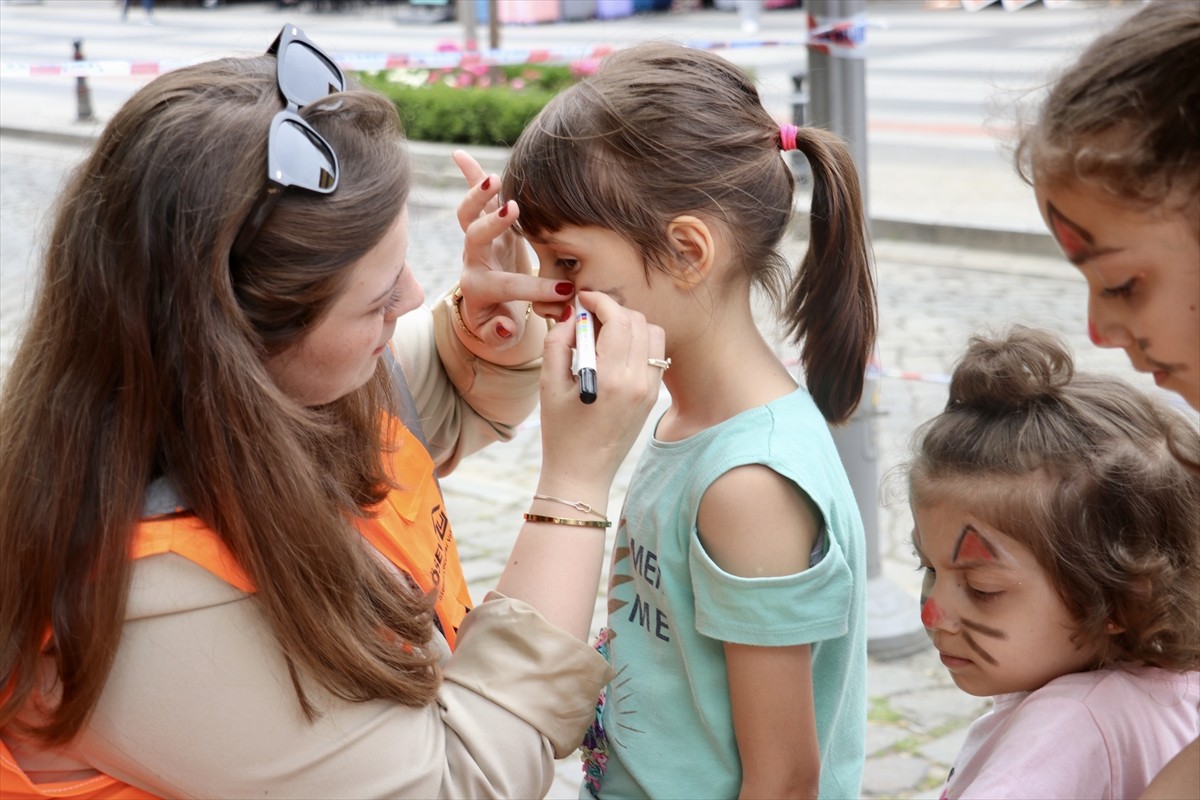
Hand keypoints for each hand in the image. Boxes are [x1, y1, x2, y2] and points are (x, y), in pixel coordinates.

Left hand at [451, 151, 572, 354]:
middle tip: (514, 211)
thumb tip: (504, 326)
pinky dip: (469, 174)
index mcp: (479, 288)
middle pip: (475, 238)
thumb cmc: (500, 321)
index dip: (534, 289)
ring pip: (469, 214)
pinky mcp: (485, 223)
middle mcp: (474, 260)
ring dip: (477, 195)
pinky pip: (475, 197)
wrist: (489, 305)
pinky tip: (459, 154)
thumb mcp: (501, 335)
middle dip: (493, 224)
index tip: (565, 291)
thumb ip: (500, 334)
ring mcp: (478, 239)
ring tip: (495, 179)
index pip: (505, 285)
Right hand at [537, 291, 665, 494]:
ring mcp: (650, 389)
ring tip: (603, 334)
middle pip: (638, 321)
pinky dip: (638, 342)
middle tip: (588, 318)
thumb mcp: (549, 385)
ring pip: (652, 333)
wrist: (583, 472)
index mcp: (612, 378)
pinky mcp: (653, 395)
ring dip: (629, 324)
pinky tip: (615, 353)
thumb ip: (557, 342)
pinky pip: (654, 354)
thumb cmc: (561, 432)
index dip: (599, 301)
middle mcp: (638, 381)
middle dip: (613, 310)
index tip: (583, 300)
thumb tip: (571, 315)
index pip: (618, 319)